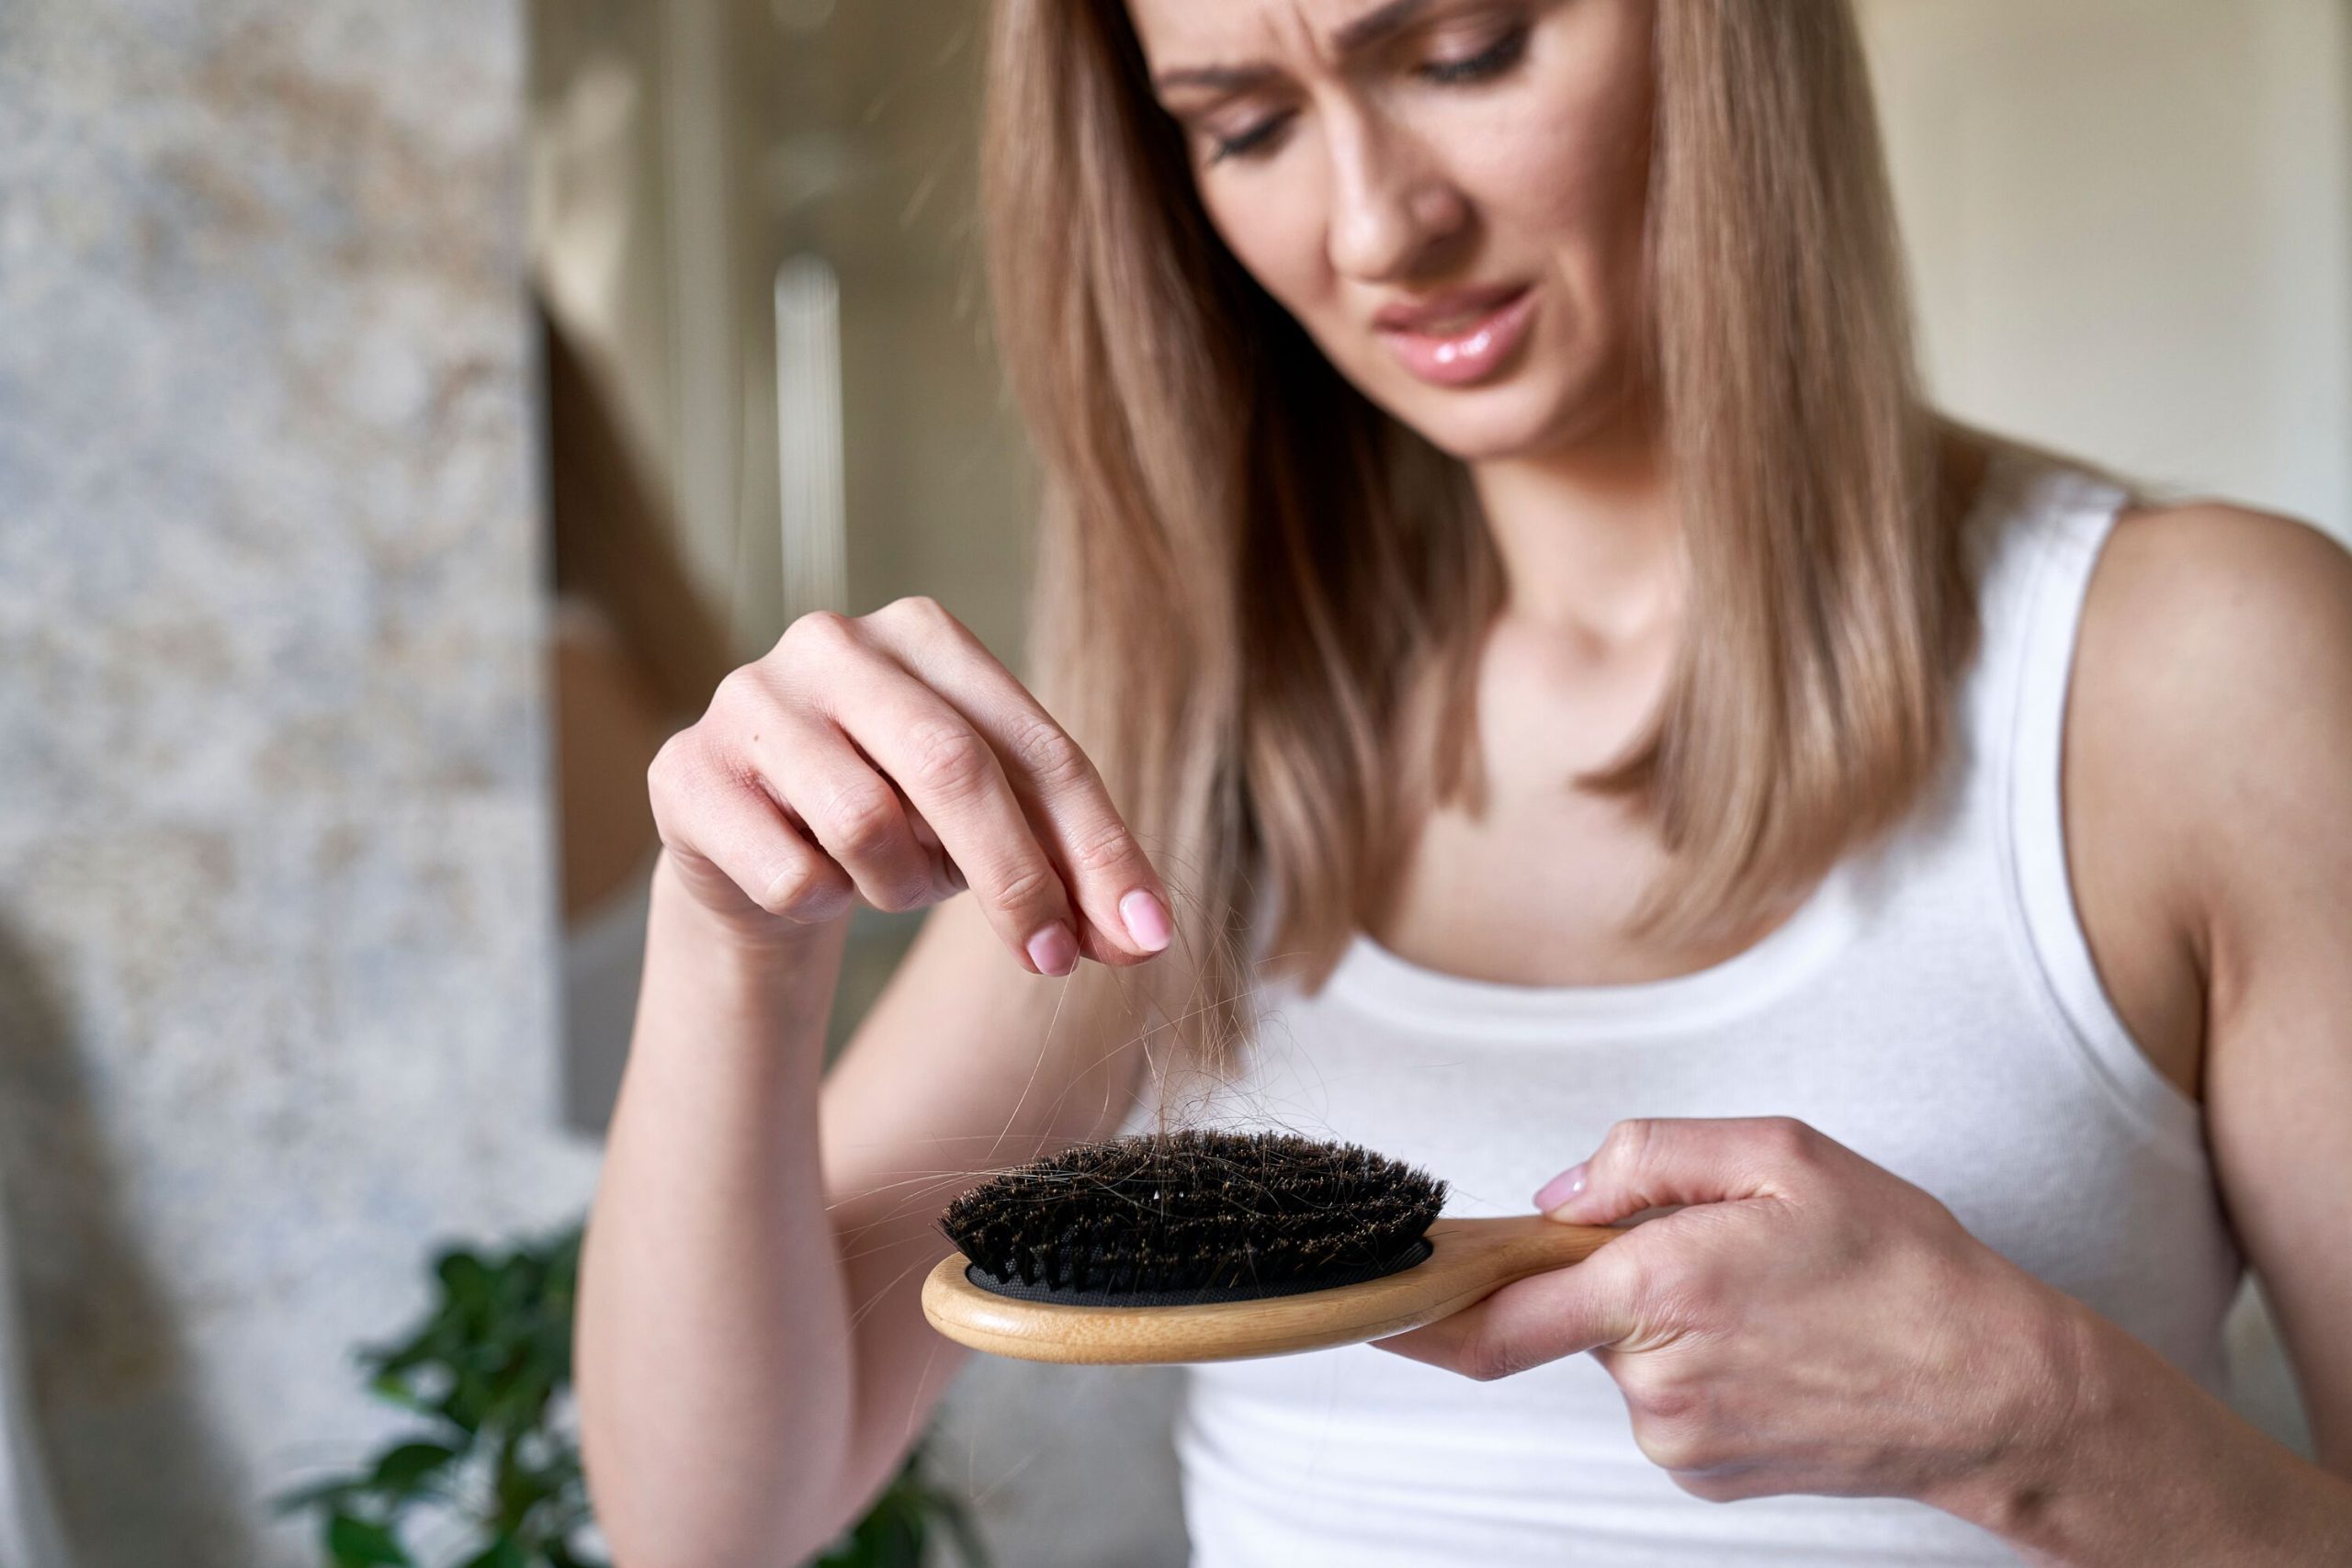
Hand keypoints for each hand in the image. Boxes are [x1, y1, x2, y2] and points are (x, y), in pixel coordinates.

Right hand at [646, 596, 1173, 970]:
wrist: (745, 848)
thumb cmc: (891, 819)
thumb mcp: (986, 827)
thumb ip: (1065, 866)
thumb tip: (1143, 934)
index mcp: (926, 635)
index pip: (1038, 745)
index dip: (1098, 845)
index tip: (1144, 935)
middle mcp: (834, 643)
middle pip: (954, 767)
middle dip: (1018, 877)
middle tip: (1053, 959)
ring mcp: (749, 699)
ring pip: (868, 826)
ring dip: (898, 888)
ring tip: (883, 882)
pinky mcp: (685, 771)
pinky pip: (793, 874)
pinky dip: (820, 901)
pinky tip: (805, 879)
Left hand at [1371, 1117, 2082, 1509]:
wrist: (1997, 1388)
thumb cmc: (1901, 1265)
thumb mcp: (1781, 1154)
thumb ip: (1648, 1155)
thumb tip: (1562, 1193)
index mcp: (1659, 1287)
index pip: (1492, 1321)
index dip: (1417, 1312)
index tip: (1369, 1300)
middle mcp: (1654, 1378)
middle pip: (1573, 1315)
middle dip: (1615, 1272)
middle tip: (1720, 1245)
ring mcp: (1679, 1438)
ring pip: (1622, 1355)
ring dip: (1664, 1317)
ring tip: (1770, 1301)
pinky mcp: (1705, 1473)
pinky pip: (1663, 1397)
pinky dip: (1696, 1361)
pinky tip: (1775, 1347)